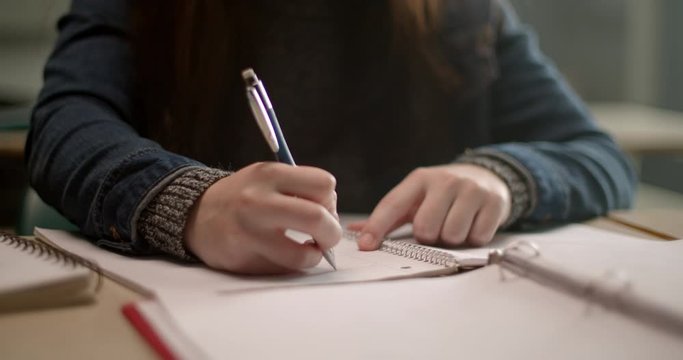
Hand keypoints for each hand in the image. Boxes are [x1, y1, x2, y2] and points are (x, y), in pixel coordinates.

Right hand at [184, 162, 341, 273]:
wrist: (196, 214)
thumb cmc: (243, 196)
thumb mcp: (266, 176)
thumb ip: (299, 188)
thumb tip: (333, 215)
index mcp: (269, 174)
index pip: (324, 184)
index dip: (331, 201)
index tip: (324, 209)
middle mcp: (258, 201)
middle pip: (317, 218)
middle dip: (332, 233)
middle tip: (326, 237)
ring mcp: (249, 233)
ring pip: (303, 254)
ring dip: (313, 256)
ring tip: (307, 250)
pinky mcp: (243, 260)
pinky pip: (284, 269)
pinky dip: (292, 265)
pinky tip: (282, 255)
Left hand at [354, 164, 510, 249]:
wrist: (486, 176)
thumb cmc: (441, 193)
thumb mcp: (415, 197)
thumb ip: (387, 216)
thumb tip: (354, 231)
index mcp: (419, 179)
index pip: (393, 204)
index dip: (377, 227)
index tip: (365, 246)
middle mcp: (445, 181)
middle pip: (426, 228)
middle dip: (428, 237)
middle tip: (434, 229)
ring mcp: (471, 190)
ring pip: (452, 235)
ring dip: (451, 240)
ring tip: (453, 227)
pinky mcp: (494, 203)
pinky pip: (477, 238)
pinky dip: (472, 239)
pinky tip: (471, 226)